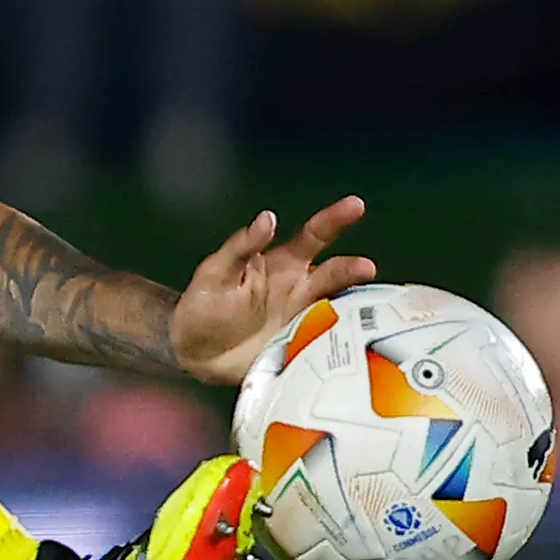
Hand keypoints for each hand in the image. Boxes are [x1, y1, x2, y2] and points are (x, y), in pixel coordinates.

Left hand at [167, 195, 370, 383]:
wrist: (193, 354)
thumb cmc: (204, 305)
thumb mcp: (216, 272)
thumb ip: (242, 246)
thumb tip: (267, 218)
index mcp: (282, 264)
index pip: (314, 235)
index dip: (334, 219)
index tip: (356, 206)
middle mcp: (300, 289)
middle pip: (334, 274)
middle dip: (351, 268)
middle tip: (365, 267)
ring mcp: (304, 319)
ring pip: (336, 308)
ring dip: (351, 306)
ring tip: (365, 307)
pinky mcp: (302, 348)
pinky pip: (327, 342)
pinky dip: (342, 340)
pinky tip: (351, 340)